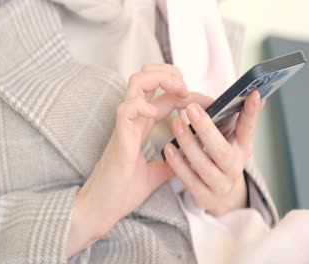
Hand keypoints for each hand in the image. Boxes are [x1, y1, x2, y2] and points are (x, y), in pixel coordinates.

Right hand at [67, 64, 212, 256]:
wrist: (102, 208)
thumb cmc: (122, 191)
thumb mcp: (155, 174)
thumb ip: (171, 162)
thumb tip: (189, 158)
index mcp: (140, 126)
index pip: (163, 96)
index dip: (185, 93)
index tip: (206, 102)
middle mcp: (133, 120)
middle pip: (146, 77)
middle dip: (170, 74)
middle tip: (188, 89)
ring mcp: (124, 126)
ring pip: (136, 83)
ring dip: (160, 79)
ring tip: (179, 92)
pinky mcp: (119, 137)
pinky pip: (126, 109)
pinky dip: (141, 105)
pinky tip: (156, 113)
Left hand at [164, 90, 263, 216]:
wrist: (222, 195)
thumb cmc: (223, 157)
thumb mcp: (234, 140)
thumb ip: (240, 118)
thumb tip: (254, 93)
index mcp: (243, 149)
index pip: (249, 128)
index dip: (251, 112)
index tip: (253, 93)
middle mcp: (235, 168)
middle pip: (222, 151)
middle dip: (206, 129)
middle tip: (191, 108)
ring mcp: (220, 185)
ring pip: (203, 166)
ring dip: (188, 144)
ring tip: (176, 124)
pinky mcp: (204, 197)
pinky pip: (189, 181)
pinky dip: (178, 164)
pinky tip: (168, 149)